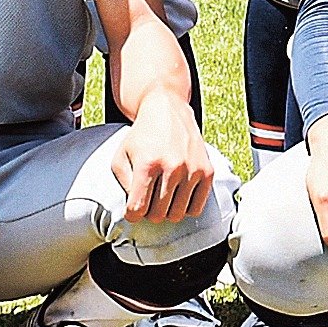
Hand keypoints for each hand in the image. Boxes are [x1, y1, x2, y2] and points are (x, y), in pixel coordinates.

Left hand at [110, 110, 221, 225]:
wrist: (168, 111)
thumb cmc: (141, 137)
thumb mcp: (121, 157)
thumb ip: (124, 185)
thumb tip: (136, 210)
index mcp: (147, 164)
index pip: (137, 208)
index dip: (132, 214)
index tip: (132, 210)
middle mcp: (172, 167)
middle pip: (158, 215)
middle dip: (149, 212)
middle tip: (148, 201)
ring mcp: (192, 169)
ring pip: (177, 214)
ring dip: (167, 211)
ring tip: (162, 198)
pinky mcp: (207, 171)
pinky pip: (196, 208)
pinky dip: (185, 208)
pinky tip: (178, 196)